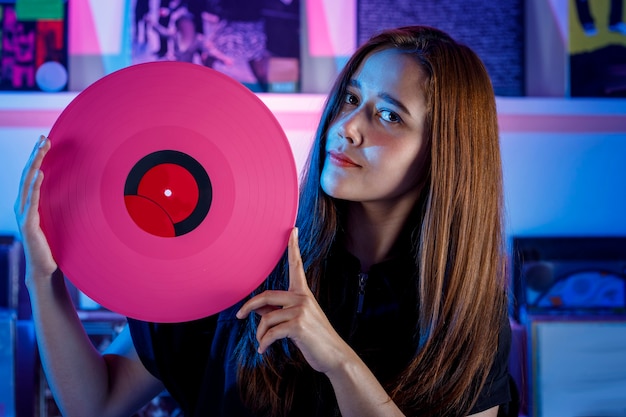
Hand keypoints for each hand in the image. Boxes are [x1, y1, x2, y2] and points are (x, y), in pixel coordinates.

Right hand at [14, 136, 57, 281]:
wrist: (45, 268)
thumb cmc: (53, 244)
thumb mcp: (58, 219)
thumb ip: (61, 205)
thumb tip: (79, 189)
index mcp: (28, 203)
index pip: (32, 174)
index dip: (37, 156)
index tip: (44, 140)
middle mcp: (22, 206)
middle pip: (28, 174)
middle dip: (35, 154)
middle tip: (43, 137)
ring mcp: (24, 215)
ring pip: (27, 184)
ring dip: (34, 165)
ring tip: (41, 149)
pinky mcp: (29, 225)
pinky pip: (32, 202)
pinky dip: (35, 187)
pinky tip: (40, 175)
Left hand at [236, 228, 351, 374]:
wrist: (334, 355)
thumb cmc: (315, 339)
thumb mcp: (297, 322)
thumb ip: (278, 312)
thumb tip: (257, 308)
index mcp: (304, 294)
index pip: (297, 266)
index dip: (293, 247)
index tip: (292, 230)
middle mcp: (303, 298)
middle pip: (266, 296)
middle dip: (249, 307)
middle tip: (239, 316)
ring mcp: (301, 311)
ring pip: (266, 318)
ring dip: (260, 334)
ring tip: (263, 344)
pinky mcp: (298, 325)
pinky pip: (271, 332)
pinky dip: (264, 343)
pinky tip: (263, 350)